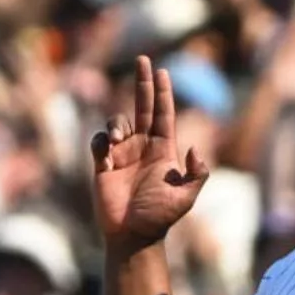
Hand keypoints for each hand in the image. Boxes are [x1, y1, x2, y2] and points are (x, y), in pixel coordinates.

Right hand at [91, 56, 209, 249]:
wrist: (133, 236)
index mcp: (163, 150)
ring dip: (117, 125)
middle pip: (142, 106)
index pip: (163, 114)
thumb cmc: (160, 218)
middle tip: (143, 59)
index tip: (162, 70)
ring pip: (117, 122)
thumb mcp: (186, 197)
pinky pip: (98, 141)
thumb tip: (195, 149)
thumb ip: (197, 174)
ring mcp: (122, 154)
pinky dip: (100, 143)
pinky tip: (105, 160)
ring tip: (117, 142)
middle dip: (143, 82)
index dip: (163, 92)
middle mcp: (142, 146)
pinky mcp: (102, 164)